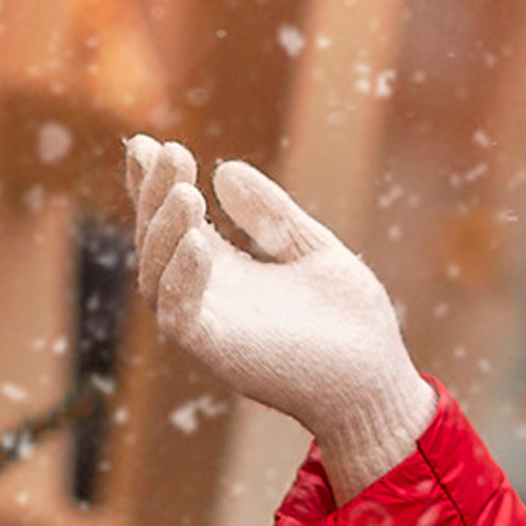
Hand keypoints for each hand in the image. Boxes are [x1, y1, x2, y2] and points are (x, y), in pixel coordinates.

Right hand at [124, 137, 434, 501]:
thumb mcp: (311, 248)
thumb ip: (271, 214)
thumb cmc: (350, 323)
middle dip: (155, 195)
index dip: (153, 183)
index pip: (175, 221)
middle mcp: (206, 295)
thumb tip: (225, 169)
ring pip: (155, 275)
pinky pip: (180, 315)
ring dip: (164, 230)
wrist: (378, 383)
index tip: (147, 142)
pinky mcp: (219, 352)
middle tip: (170, 152)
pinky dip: (181, 277)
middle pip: (156, 240)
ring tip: (186, 192)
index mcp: (225, 271)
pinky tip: (197, 242)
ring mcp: (209, 324)